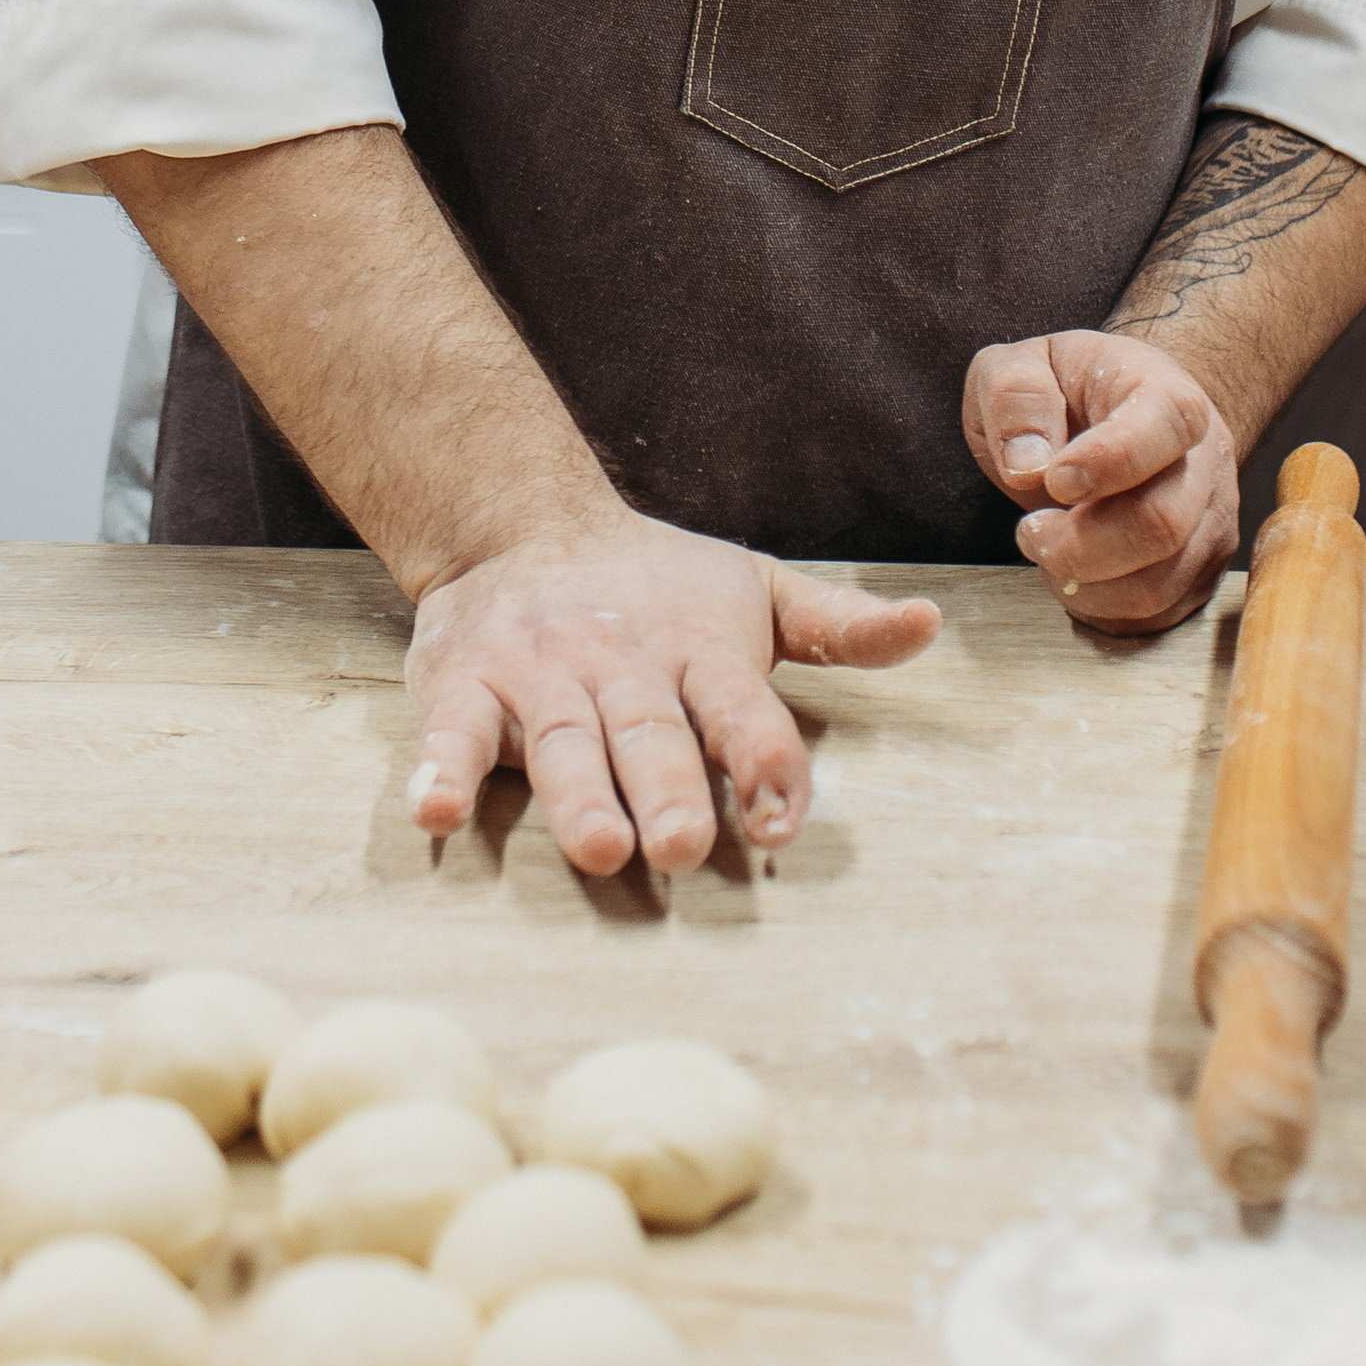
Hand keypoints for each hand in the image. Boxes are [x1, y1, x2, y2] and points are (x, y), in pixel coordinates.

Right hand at [404, 515, 938, 879]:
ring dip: (578, 794)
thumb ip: (839, 625)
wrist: (519, 520)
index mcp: (698, 649)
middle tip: (678, 844)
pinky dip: (440, 769)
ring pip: (563, 739)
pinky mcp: (465, 685)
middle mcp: (622, 664)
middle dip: (666, 787)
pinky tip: (436, 811)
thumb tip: (930, 626)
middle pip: (649, 731)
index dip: (761, 759)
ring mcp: (541, 675)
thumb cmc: (657, 585)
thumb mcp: (756, 591)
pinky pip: (454, 731)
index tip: (778, 818)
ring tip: (598, 846)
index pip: (739, 707)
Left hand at [961, 328, 1238, 632]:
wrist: (1119, 411)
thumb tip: (1027, 465)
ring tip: (1047, 551)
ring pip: (1160, 584)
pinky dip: (1102, 609)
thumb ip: (1015, 397)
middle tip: (1030, 531)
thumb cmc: (1066, 389)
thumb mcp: (1019, 363)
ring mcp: (1210, 518)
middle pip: (1162, 524)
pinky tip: (1074, 575)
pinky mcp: (1200, 568)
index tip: (1053, 480)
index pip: (1162, 428)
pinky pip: (1157, 615)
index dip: (1105, 463)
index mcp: (1163, 392)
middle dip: (1079, 546)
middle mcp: (1204, 457)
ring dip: (1085, 585)